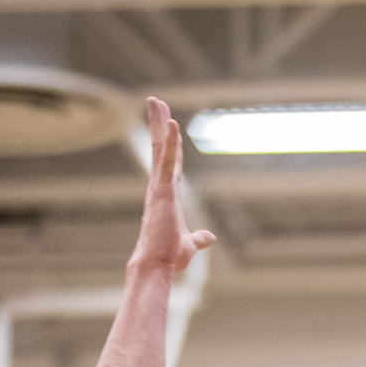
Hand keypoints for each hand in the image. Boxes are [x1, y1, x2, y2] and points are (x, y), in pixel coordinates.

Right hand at [130, 97, 215, 277]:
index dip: (171, 144)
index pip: (170, 164)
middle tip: (155, 102)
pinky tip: (172, 124)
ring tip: (155, 101)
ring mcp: (159, 188)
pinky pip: (167, 162)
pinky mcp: (162, 191)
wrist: (157, 266)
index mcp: (167, 196)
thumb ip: (200, 238)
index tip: (169, 125)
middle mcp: (159, 187)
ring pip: (159, 149)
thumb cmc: (169, 256)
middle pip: (160, 149)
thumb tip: (210, 237)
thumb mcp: (190, 244)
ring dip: (158, 124)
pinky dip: (170, 142)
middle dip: (158, 124)